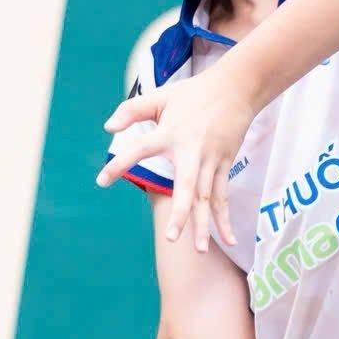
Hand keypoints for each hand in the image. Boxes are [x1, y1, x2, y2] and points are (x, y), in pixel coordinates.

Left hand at [98, 61, 255, 251]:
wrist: (237, 87)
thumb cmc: (193, 93)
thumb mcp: (160, 96)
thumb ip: (131, 110)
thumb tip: (108, 128)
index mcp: (170, 133)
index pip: (140, 150)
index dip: (120, 164)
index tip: (101, 181)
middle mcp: (191, 151)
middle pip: (187, 187)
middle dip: (181, 214)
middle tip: (172, 238)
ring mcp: (211, 160)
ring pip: (207, 198)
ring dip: (204, 225)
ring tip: (200, 251)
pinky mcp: (225, 164)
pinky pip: (223, 196)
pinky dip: (225, 219)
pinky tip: (229, 241)